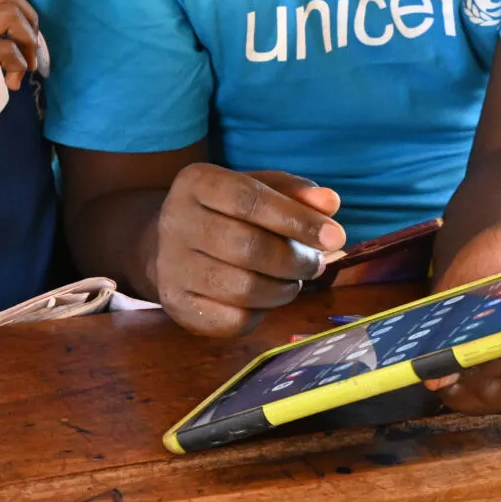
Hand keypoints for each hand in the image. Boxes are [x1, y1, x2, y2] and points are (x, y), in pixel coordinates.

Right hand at [152, 165, 345, 335]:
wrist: (165, 244)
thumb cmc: (223, 212)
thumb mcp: (256, 189)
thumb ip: (294, 193)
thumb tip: (330, 203)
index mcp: (196, 183)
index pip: (249, 200)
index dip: (296, 219)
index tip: (335, 236)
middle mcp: (175, 221)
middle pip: (247, 247)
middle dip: (295, 260)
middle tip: (316, 264)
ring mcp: (171, 266)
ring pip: (243, 288)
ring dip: (283, 289)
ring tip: (293, 280)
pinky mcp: (176, 303)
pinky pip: (232, 319)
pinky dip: (261, 312)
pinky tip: (265, 298)